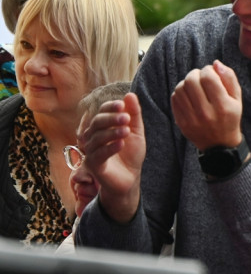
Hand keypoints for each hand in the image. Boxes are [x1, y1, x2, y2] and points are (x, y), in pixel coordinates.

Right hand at [78, 93, 144, 223]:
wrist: (130, 178)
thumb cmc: (130, 154)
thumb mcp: (136, 132)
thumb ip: (134, 115)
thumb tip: (130, 94)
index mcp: (102, 128)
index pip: (101, 112)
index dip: (109, 107)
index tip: (122, 105)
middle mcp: (92, 138)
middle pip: (96, 124)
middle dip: (111, 119)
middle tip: (126, 118)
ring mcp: (91, 152)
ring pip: (96, 138)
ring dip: (111, 133)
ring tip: (126, 131)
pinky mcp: (93, 166)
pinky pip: (97, 155)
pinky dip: (109, 148)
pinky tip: (121, 144)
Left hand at [171, 60, 243, 150]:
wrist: (219, 145)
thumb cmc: (230, 117)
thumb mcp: (237, 99)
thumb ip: (230, 78)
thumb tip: (216, 63)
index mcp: (223, 106)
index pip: (208, 77)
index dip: (208, 69)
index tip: (210, 72)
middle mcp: (206, 113)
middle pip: (191, 81)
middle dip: (195, 73)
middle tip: (200, 76)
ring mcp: (192, 119)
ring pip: (180, 89)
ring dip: (186, 82)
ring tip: (194, 85)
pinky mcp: (182, 123)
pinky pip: (174, 99)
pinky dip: (180, 92)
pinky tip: (188, 94)